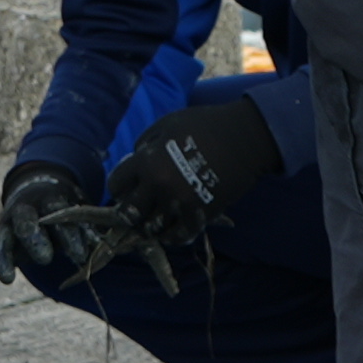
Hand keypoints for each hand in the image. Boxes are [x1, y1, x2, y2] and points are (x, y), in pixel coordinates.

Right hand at [0, 157, 93, 297]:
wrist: (36, 194)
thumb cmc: (65, 212)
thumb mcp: (79, 215)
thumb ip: (88, 231)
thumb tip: (104, 249)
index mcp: (49, 200)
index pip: (58, 213)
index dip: (69, 234)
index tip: (80, 255)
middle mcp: (23, 211)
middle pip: (23, 220)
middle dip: (33, 238)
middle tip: (46, 259)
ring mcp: (6, 226)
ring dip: (0, 258)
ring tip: (8, 280)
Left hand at [109, 90, 279, 276]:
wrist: (245, 137)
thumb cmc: (205, 125)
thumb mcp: (166, 125)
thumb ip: (145, 144)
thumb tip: (135, 162)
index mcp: (147, 162)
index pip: (117, 185)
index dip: (120, 186)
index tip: (127, 188)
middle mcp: (159, 186)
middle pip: (129, 213)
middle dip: (130, 211)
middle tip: (138, 207)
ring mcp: (180, 204)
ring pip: (152, 229)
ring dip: (151, 224)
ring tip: (155, 218)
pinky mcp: (200, 215)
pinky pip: (177, 236)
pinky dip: (172, 235)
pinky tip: (172, 227)